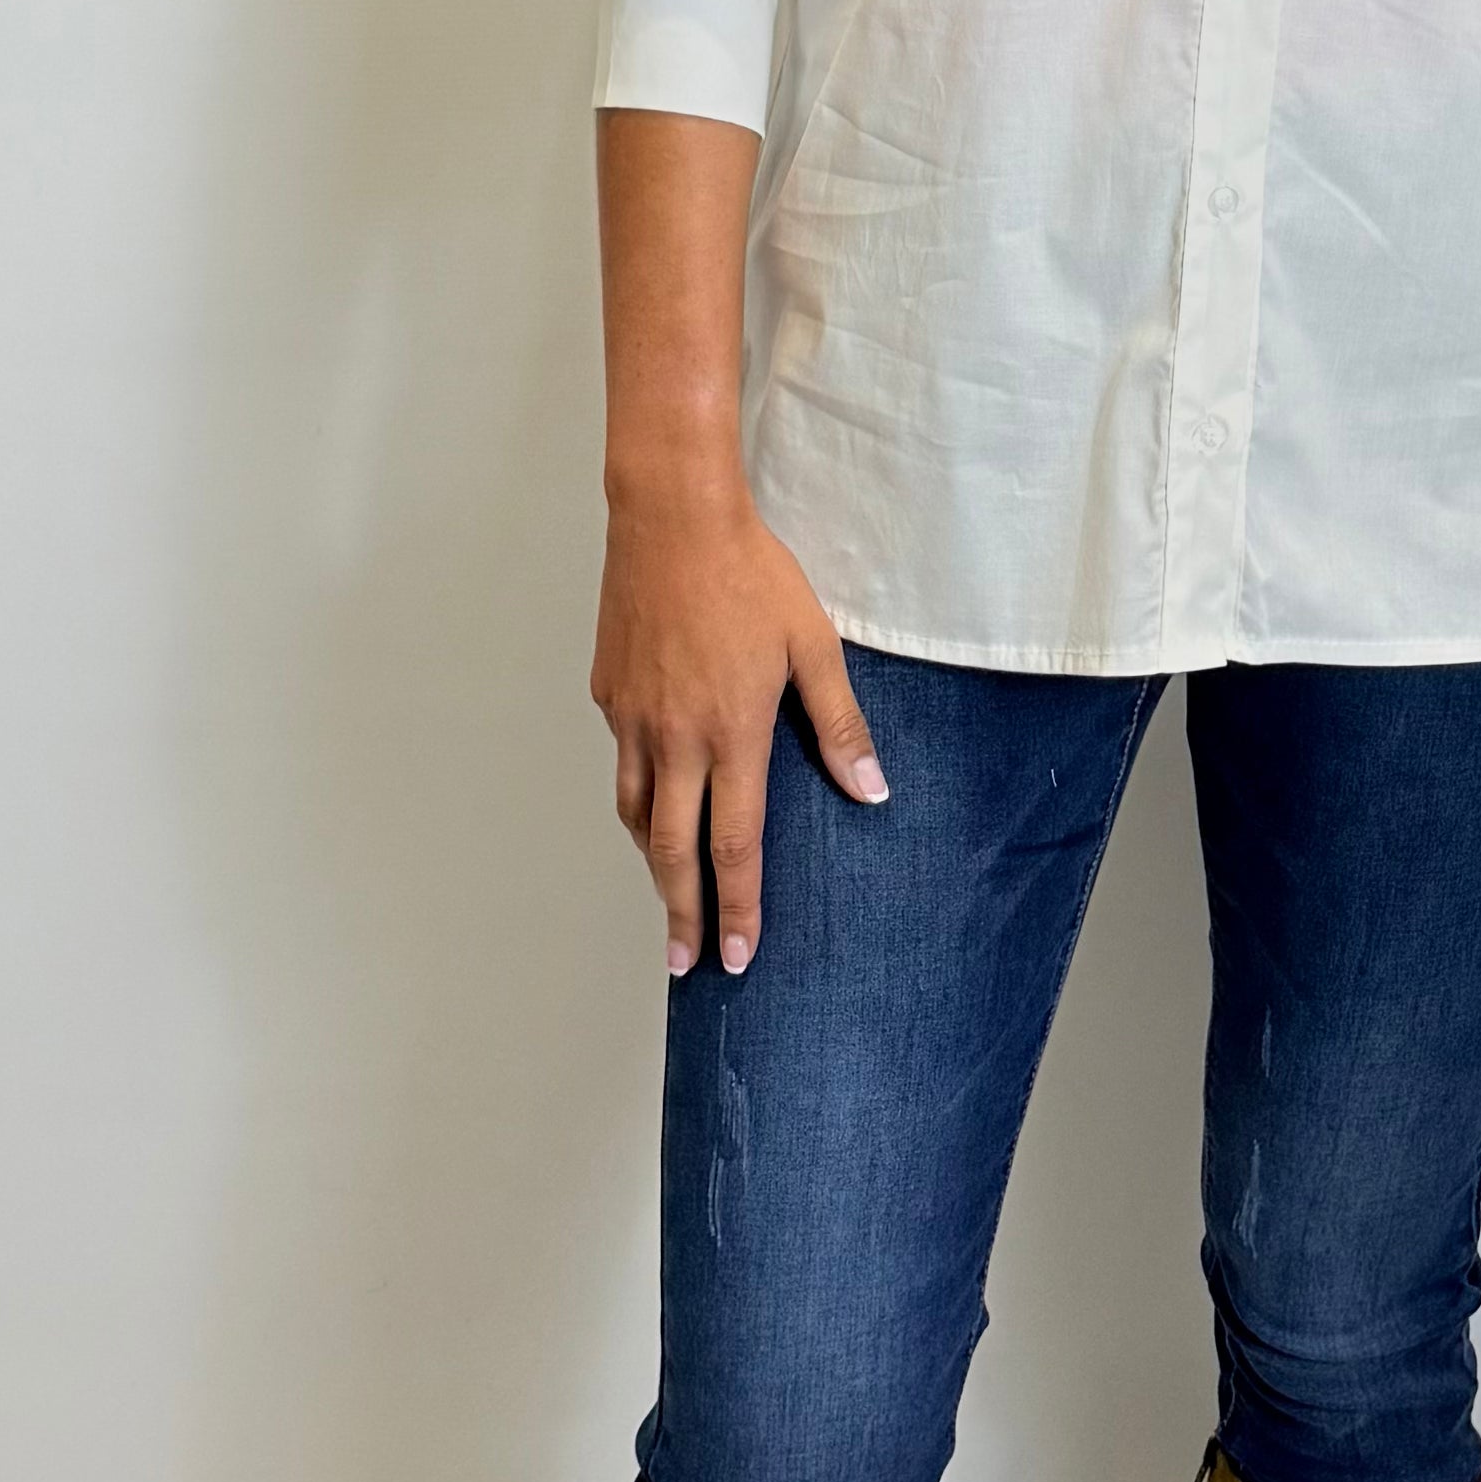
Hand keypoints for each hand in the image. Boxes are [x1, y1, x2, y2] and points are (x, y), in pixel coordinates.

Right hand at [591, 472, 886, 979]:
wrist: (671, 516)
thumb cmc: (750, 574)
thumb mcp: (813, 646)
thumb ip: (839, 725)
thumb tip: (870, 789)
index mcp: (732, 734)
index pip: (735, 846)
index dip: (738, 908)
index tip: (738, 955)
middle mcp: (675, 739)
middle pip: (674, 853)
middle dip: (682, 916)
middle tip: (685, 964)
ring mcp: (634, 719)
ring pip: (638, 814)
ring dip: (655, 863)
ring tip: (670, 895)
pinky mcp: (609, 694)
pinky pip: (624, 763)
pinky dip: (639, 798)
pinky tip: (656, 801)